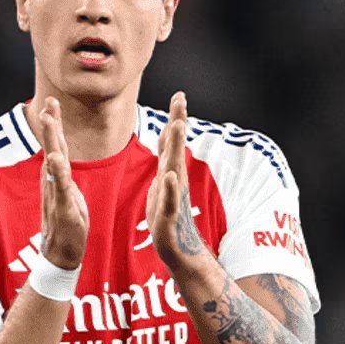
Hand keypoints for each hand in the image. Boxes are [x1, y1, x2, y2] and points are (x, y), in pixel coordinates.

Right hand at [38, 97, 89, 268]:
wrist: (60, 255)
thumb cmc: (66, 227)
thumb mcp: (68, 196)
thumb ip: (63, 178)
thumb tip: (59, 163)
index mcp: (58, 179)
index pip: (57, 147)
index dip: (54, 125)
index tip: (51, 102)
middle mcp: (53, 183)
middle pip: (53, 148)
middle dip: (51, 124)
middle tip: (47, 102)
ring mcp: (56, 194)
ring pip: (54, 163)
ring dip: (51, 140)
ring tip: (49, 120)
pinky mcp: (62, 208)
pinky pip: (60, 187)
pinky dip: (57, 172)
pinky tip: (54, 159)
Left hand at [146, 91, 208, 270]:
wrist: (178, 248)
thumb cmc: (168, 214)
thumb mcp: (164, 180)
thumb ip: (167, 156)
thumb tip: (170, 130)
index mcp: (170, 171)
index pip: (172, 141)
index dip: (176, 118)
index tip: (179, 95)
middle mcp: (174, 180)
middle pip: (176, 146)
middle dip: (178, 122)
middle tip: (180, 100)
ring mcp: (173, 196)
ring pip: (174, 167)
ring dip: (176, 146)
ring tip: (178, 126)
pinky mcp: (168, 216)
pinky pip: (169, 200)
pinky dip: (169, 188)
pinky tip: (169, 176)